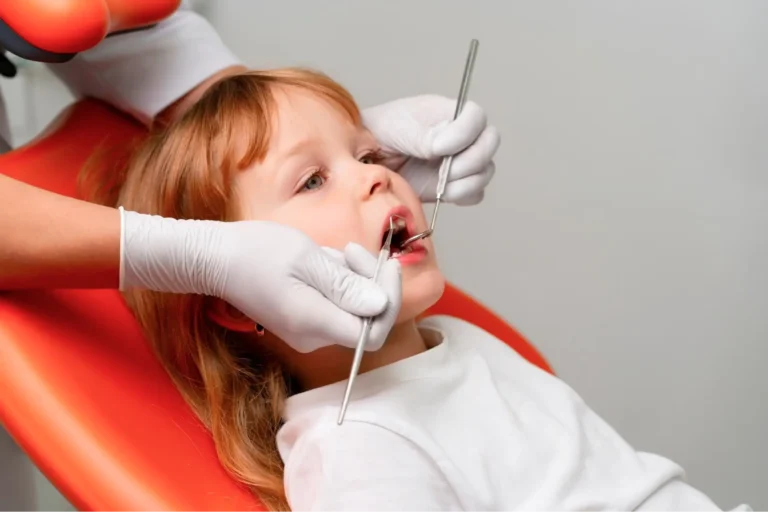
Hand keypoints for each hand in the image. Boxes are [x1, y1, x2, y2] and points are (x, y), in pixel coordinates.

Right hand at [120, 211, 401, 352]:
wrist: (214, 259)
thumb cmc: (255, 252)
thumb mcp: (306, 258)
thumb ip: (345, 285)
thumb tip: (380, 305)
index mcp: (314, 323)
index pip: (372, 333)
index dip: (389, 301)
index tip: (389, 266)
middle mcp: (312, 337)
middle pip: (365, 319)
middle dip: (370, 281)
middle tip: (355, 250)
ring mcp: (307, 332)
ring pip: (351, 309)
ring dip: (352, 277)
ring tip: (329, 253)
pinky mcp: (303, 321)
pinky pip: (335, 306)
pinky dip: (337, 282)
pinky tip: (321, 261)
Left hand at [362, 94, 499, 205]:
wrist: (366, 158)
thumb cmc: (381, 133)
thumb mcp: (400, 127)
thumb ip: (425, 136)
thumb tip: (445, 148)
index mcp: (450, 113)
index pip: (476, 117)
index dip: (465, 133)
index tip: (438, 147)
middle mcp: (461, 136)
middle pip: (489, 144)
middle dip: (470, 160)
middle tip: (444, 170)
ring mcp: (460, 161)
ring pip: (484, 172)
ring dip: (465, 181)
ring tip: (439, 183)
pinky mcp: (454, 186)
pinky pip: (474, 194)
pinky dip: (461, 195)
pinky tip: (440, 192)